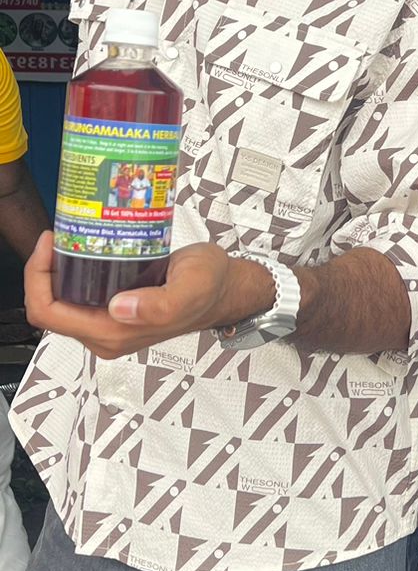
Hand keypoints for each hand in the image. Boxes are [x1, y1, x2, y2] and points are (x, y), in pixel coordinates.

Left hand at [25, 233, 274, 360]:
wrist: (227, 288)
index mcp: (114, 333)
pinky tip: (84, 248)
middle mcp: (106, 335)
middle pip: (49, 308)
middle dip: (43, 271)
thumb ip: (158, 305)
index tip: (52, 244)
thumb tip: (118, 309)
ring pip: (61, 302)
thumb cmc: (210, 286)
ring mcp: (109, 325)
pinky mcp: (114, 313)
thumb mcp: (189, 289)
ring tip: (69, 238)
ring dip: (56, 271)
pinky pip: (77, 297)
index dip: (38, 278)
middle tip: (59, 235)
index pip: (49, 313)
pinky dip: (72, 272)